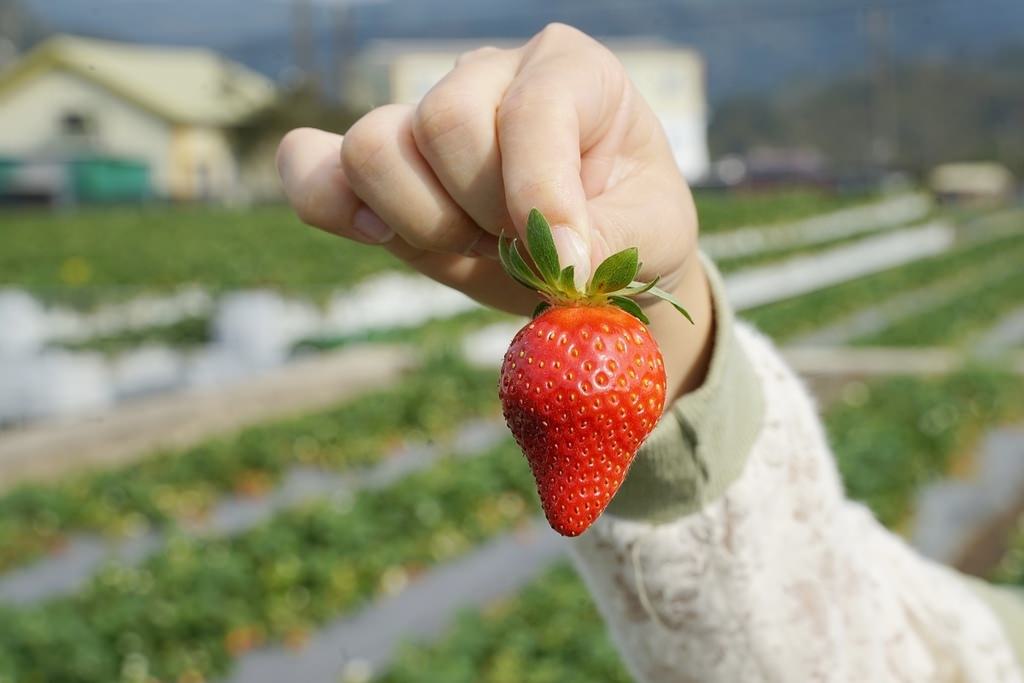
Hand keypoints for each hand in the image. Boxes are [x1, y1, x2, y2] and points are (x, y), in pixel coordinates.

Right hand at [277, 23, 712, 400]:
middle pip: (442, 123)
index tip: (568, 269)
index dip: (540, 197)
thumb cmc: (628, 225)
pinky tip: (379, 234)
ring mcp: (424, 114)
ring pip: (375, 150)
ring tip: (474, 245)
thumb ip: (609, 243)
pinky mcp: (381, 165)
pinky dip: (328, 203)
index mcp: (570, 71)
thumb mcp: (649, 236)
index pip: (532, 112)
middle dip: (481, 212)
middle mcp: (488, 76)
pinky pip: (313, 169)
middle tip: (521, 249)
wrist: (588, 254)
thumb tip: (555, 260)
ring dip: (425, 223)